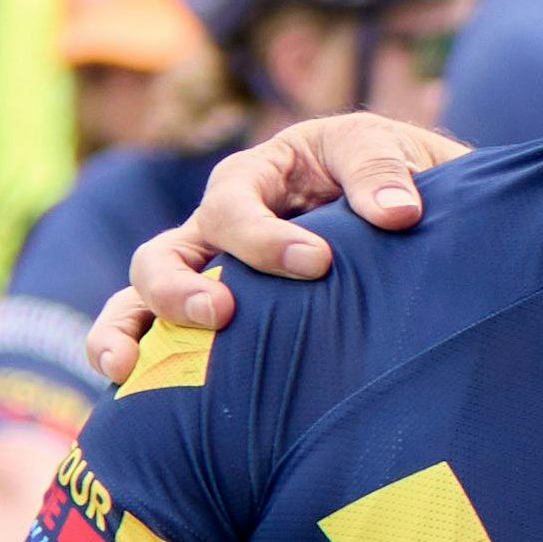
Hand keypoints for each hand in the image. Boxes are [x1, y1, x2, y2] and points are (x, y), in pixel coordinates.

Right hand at [83, 108, 452, 381]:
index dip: (263, 236)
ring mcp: (207, 275)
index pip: (232, 204)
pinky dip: (133, 361)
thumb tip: (396, 213)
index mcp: (254, 179)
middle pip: (164, 256)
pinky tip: (127, 390)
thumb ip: (381, 173)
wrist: (415, 216)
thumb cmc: (390, 177)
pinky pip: (153, 339)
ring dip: (129, 331)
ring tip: (129, 369)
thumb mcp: (387, 151)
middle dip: (179, 288)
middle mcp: (216, 229)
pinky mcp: (214, 322)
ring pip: (139, 300)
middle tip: (220, 314)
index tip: (318, 263)